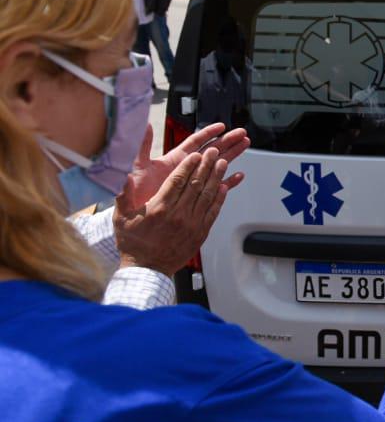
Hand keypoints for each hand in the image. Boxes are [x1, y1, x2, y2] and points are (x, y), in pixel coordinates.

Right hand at [115, 147, 230, 274]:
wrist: (146, 270)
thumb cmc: (133, 244)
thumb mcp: (121, 218)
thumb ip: (123, 195)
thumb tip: (122, 175)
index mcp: (160, 208)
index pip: (178, 181)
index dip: (189, 165)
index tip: (196, 154)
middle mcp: (178, 215)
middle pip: (196, 184)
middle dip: (206, 165)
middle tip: (214, 152)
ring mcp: (192, 224)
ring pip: (208, 196)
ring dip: (216, 177)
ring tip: (223, 163)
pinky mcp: (200, 233)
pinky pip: (213, 212)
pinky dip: (220, 198)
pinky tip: (225, 187)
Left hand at [118, 123, 248, 213]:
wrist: (137, 218)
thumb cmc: (135, 194)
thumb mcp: (136, 166)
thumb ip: (141, 146)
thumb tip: (144, 125)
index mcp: (174, 159)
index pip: (195, 142)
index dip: (208, 133)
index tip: (221, 127)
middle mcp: (186, 168)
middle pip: (211, 150)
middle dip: (227, 140)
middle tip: (241, 133)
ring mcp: (192, 182)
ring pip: (216, 165)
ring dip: (231, 155)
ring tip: (245, 145)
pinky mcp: (196, 196)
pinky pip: (216, 187)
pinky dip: (228, 181)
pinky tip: (238, 176)